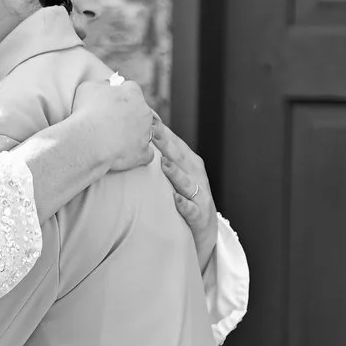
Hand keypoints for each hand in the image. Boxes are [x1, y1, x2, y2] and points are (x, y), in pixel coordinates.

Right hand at [67, 74, 159, 173]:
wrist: (88, 141)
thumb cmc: (86, 112)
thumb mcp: (88, 87)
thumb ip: (101, 84)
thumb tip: (107, 86)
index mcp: (133, 92)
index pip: (131, 88)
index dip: (120, 95)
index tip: (110, 102)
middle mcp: (144, 111)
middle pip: (140, 111)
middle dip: (128, 115)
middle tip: (111, 122)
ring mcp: (146, 133)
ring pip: (144, 132)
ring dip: (133, 135)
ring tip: (115, 140)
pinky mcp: (143, 153)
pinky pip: (146, 154)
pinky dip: (138, 154)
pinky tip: (126, 154)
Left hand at [154, 125, 217, 261]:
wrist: (206, 229)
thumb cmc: (186, 196)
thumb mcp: (176, 174)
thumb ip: (162, 156)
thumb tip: (140, 136)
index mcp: (190, 162)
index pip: (175, 143)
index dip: (162, 130)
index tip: (147, 116)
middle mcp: (196, 175)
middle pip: (180, 157)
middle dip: (167, 144)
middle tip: (153, 131)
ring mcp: (199, 195)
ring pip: (187, 182)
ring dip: (176, 173)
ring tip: (164, 164)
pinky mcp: (200, 215)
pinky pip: (191, 209)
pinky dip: (184, 204)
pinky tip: (175, 200)